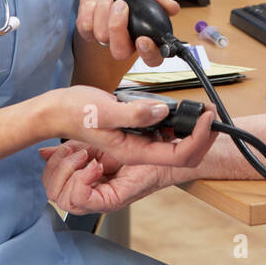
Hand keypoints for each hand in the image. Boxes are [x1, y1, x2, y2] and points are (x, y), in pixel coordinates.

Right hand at [40, 141, 169, 214]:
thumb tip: (43, 153)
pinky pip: (80, 200)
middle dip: (58, 168)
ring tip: (88, 158)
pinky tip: (95, 167)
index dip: (52, 164)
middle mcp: (87, 192)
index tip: (66, 147)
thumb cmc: (136, 147)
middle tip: (78, 152)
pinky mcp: (109, 201)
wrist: (163, 150)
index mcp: (82, 178)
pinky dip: (82, 181)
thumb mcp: (96, 142)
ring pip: (63, 200)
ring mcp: (98, 199)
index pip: (50, 181)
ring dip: (70, 173)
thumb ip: (71, 148)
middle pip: (52, 192)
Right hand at [48, 85, 219, 168]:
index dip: (198, 138)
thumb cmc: (74, 112)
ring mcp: (138, 143)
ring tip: (201, 109)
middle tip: (209, 110)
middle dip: (203, 135)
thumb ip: (134, 114)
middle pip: (183, 154)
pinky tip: (180, 109)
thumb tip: (161, 112)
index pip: (177, 155)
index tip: (205, 116)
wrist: (56, 113)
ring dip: (193, 129)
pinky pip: (164, 135)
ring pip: (176, 145)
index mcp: (133, 151)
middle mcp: (138, 150)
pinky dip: (178, 124)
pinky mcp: (136, 132)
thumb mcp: (104, 111)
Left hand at [76, 0, 179, 67]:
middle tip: (122, 5)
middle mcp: (127, 41)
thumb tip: (171, 7)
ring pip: (102, 37)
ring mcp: (107, 38)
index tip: (143, 39)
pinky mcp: (88, 31)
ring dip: (105, 11)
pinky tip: (99, 0)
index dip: (149, 53)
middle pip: (121, 53)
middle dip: (118, 27)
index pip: (153, 58)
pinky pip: (85, 27)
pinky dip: (90, 10)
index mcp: (148, 35)